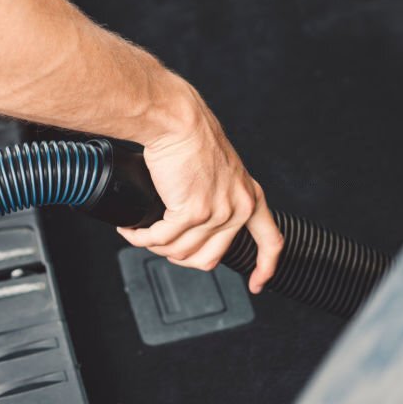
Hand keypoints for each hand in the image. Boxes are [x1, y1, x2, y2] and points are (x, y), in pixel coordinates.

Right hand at [117, 86, 283, 293]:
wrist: (178, 119)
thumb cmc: (191, 137)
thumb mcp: (221, 171)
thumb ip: (219, 197)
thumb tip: (195, 227)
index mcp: (250, 197)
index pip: (271, 242)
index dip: (266, 267)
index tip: (257, 284)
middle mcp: (239, 208)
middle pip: (210, 258)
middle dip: (179, 257)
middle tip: (162, 245)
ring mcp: (218, 212)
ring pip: (182, 252)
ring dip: (155, 247)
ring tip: (141, 233)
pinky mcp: (193, 211)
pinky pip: (162, 239)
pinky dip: (141, 238)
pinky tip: (131, 230)